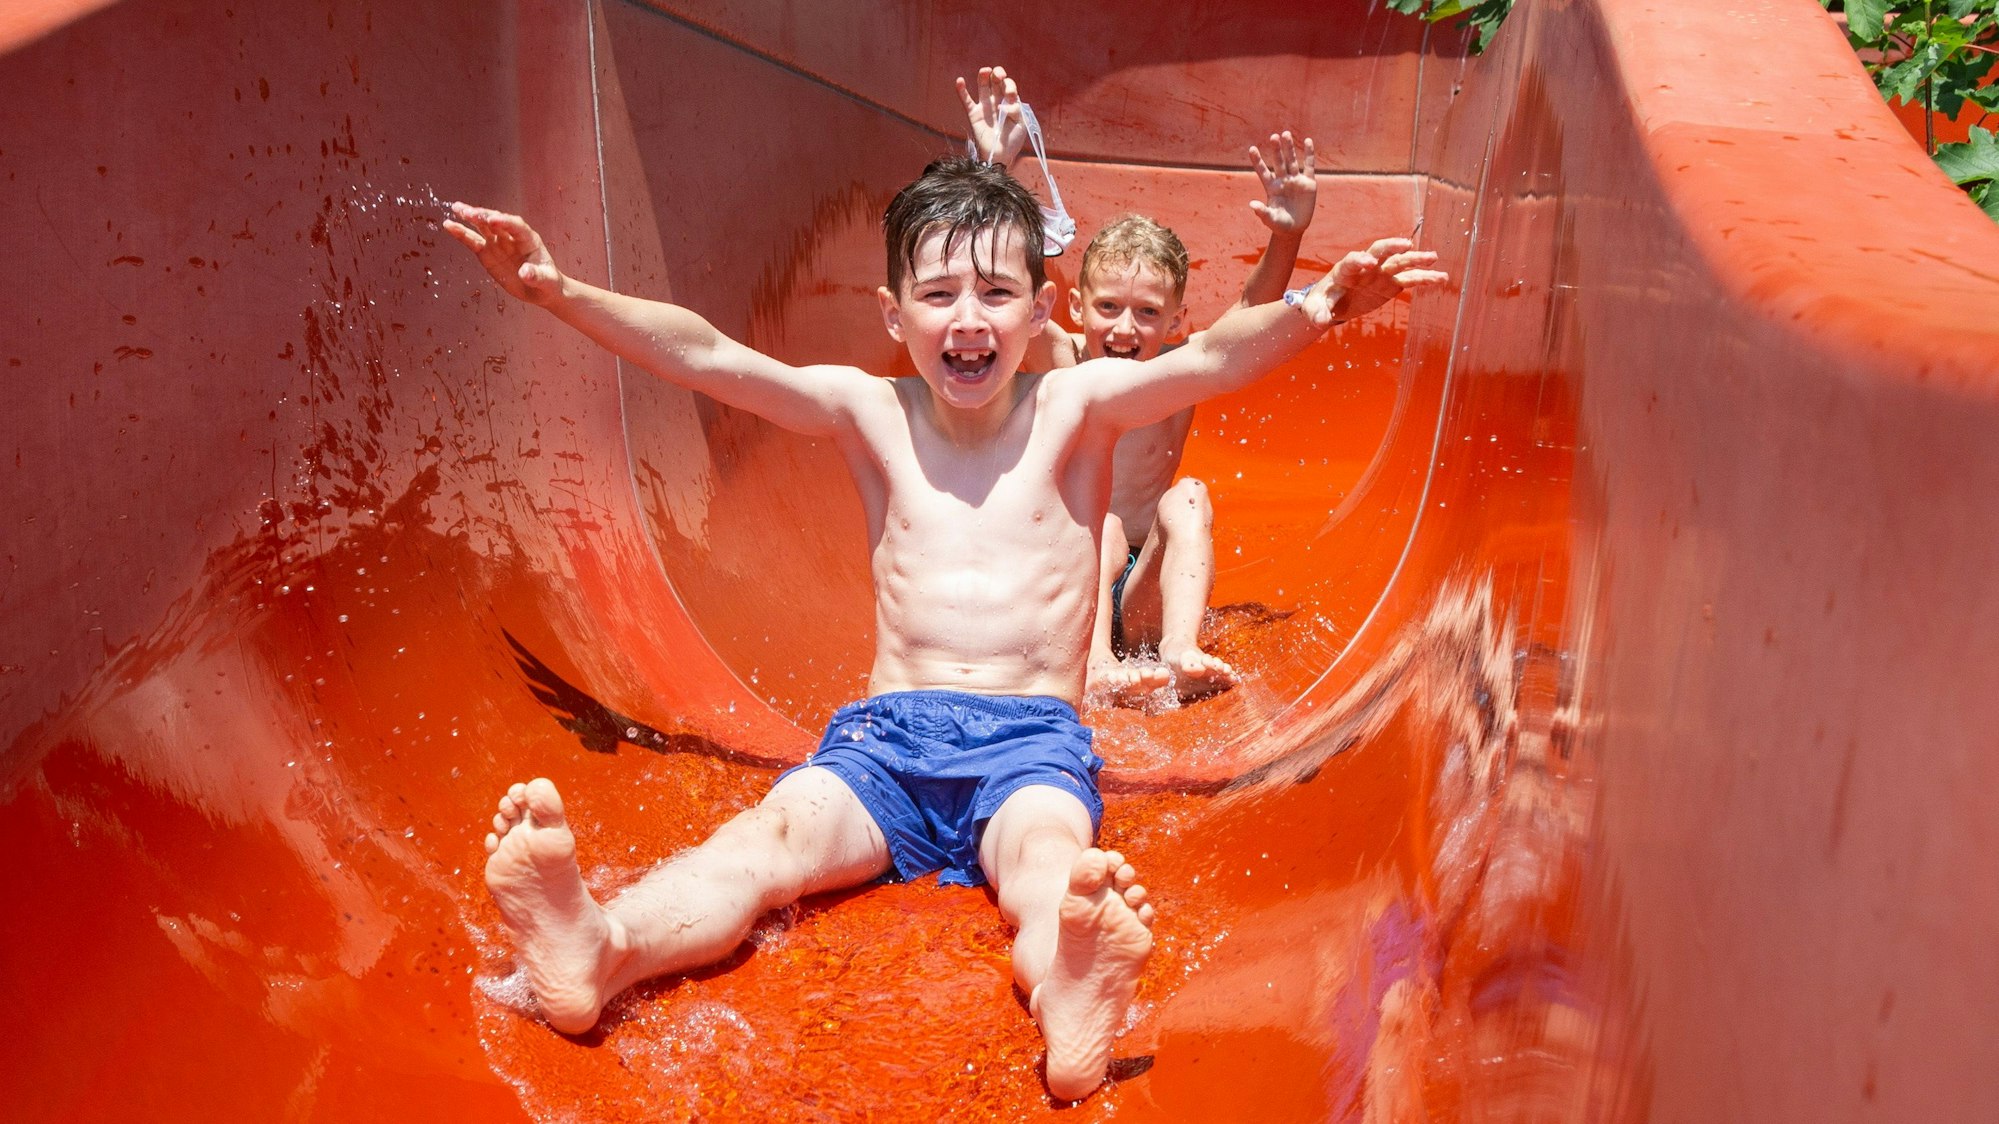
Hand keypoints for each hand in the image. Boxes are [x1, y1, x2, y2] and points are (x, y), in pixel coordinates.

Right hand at [442, 202, 564, 305]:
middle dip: (484, 216)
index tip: (493, 219)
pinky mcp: (487, 252)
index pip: (516, 226)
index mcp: (529, 239)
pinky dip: (461, 233)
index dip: (504, 222)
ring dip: (471, 217)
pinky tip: (449, 225)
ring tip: (456, 208)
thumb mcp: (546, 281)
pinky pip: (473, 241)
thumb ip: (536, 276)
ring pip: (483, 227)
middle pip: (497, 222)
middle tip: (469, 212)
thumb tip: (525, 273)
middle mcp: (511, 237)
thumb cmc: (547, 282)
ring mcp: (498, 243)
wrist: (540, 290)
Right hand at [957, 65, 1027, 166]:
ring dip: (983, 75)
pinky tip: (960, 80)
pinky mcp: (974, 114)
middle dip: (998, 74)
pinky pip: (966, 100)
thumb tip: (1003, 104)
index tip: (1010, 96)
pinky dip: (961, 90)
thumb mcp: (1021, 124)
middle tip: (999, 76)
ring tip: (985, 71)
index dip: (1010, 86)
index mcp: (1009, 102)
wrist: (1001, 155)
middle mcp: (997, 101)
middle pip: (996, 80)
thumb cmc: (1013, 140)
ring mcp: (985, 106)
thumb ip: (1016, 110)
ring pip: (982, 85)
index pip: (1009, 86)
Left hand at [1248, 131, 1316, 234]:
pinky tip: (1308, 141)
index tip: (1252, 148)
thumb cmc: (1279, 224)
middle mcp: (1283, 180)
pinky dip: (1309, 154)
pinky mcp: (1309, 183)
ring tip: (1286, 133)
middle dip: (1276, 150)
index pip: (1263, 171)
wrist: (1294, 229)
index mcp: (1271, 187)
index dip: (1257, 160)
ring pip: (1292, 161)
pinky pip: (1309, 166)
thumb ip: (1262, 212)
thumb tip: (1251, 204)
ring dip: (1289, 148)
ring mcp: (1296, 180)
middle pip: (1278, 162)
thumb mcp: (1269, 219)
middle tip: (1273, 136)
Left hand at [1322, 238, 1448, 323]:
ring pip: (1400, 262)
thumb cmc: (1322, 302)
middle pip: (1379, 251)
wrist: (1334, 303)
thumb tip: (1321, 320)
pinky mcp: (1392, 283)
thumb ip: (1318, 312)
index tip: (1369, 262)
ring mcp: (1381, 273)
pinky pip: (1410, 279)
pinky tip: (1441, 278)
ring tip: (1433, 257)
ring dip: (1416, 259)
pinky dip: (1424, 278)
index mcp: (1345, 270)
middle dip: (1391, 247)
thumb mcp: (1315, 309)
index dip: (1360, 260)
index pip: (1352, 261)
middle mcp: (1365, 267)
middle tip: (1406, 245)